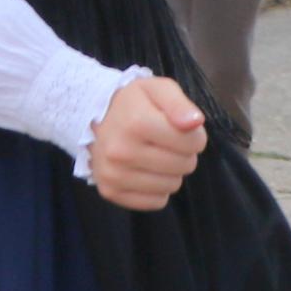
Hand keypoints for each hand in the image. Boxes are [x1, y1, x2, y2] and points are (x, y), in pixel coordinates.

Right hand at [87, 74, 210, 211]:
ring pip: (172, 185)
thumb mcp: (159, 89)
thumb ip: (179, 103)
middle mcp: (120, 151)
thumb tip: (195, 122)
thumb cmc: (134, 103)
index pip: (193, 142)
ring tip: (157, 155)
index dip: (196, 135)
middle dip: (184, 153)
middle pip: (184, 166)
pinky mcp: (109, 191)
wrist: (95, 118)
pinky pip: (155, 202)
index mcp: (136, 123)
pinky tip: (147, 171)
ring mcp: (112, 174)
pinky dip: (158, 189)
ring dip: (172, 172)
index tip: (182, 129)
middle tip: (168, 142)